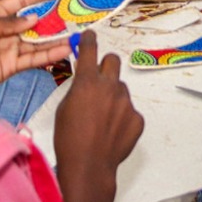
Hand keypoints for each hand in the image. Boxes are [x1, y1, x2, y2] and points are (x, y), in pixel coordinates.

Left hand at [0, 0, 70, 97]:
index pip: (21, 0)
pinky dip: (49, 55)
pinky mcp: (13, 65)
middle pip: (34, 21)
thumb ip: (7, 23)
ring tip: (74, 34)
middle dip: (53, 16)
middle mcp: (6, 30)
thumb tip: (33, 19)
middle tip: (73, 12)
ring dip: (56, 38)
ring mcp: (11, 47)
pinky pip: (34, 58)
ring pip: (38, 41)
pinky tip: (63, 50)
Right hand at [54, 32, 144, 201]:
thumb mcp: (64, 108)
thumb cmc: (69, 139)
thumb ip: (77, 89)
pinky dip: (122, 117)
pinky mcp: (137, 117)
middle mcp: (110, 87)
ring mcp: (126, 102)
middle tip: (99, 79)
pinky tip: (111, 132)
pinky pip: (129, 110)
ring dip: (112, 96)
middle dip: (105, 66)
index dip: (88, 40)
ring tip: (101, 119)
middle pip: (113, 61)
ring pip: (120, 89)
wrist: (88, 166)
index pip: (89, 50)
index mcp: (87, 82)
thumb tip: (84, 81)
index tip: (89, 36)